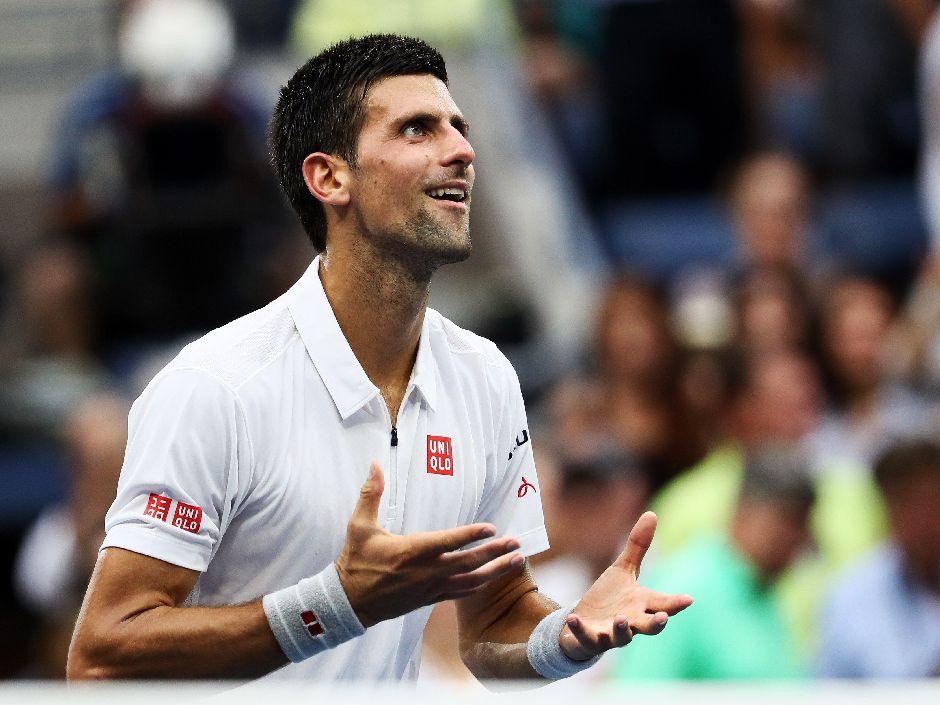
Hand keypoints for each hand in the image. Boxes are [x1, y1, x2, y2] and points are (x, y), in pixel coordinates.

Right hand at [335, 462, 524, 627]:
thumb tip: (375, 463)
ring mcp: (430, 588)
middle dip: (496, 552)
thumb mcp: (359, 525)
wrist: (349, 603)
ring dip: (497, 570)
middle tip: (517, 543)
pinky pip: (462, 593)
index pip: (448, 542)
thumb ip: (371, 493)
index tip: (492, 527)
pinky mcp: (430, 598)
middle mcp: (426, 571)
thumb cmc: (355, 561)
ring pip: (471, 581)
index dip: (471, 534)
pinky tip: (494, 577)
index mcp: (412, 551)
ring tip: (518, 560)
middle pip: (469, 562)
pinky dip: (480, 585)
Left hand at [559, 511, 692, 660]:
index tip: (689, 599)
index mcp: (640, 603)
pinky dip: (581, 629)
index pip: (663, 603)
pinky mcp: (590, 638)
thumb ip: (638, 546)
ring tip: (621, 619)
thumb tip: (652, 514)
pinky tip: (573, 618)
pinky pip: (586, 637)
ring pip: (622, 637)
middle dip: (656, 624)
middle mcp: (630, 620)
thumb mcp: (623, 570)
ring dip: (623, 630)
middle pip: (648, 626)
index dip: (676, 603)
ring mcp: (611, 632)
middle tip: (664, 618)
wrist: (585, 623)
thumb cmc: (611, 598)